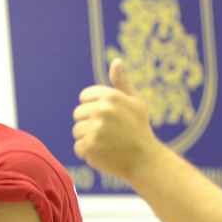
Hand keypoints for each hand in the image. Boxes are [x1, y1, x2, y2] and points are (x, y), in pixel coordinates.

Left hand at [72, 59, 161, 180]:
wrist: (145, 160)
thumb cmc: (139, 129)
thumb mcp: (135, 102)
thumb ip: (122, 82)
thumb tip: (116, 61)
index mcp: (111, 96)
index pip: (84, 97)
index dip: (94, 107)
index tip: (108, 117)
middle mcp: (102, 110)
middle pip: (78, 114)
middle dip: (90, 123)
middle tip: (109, 132)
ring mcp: (95, 129)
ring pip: (76, 131)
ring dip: (88, 138)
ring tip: (107, 142)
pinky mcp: (89, 146)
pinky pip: (78, 147)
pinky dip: (88, 152)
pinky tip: (104, 152)